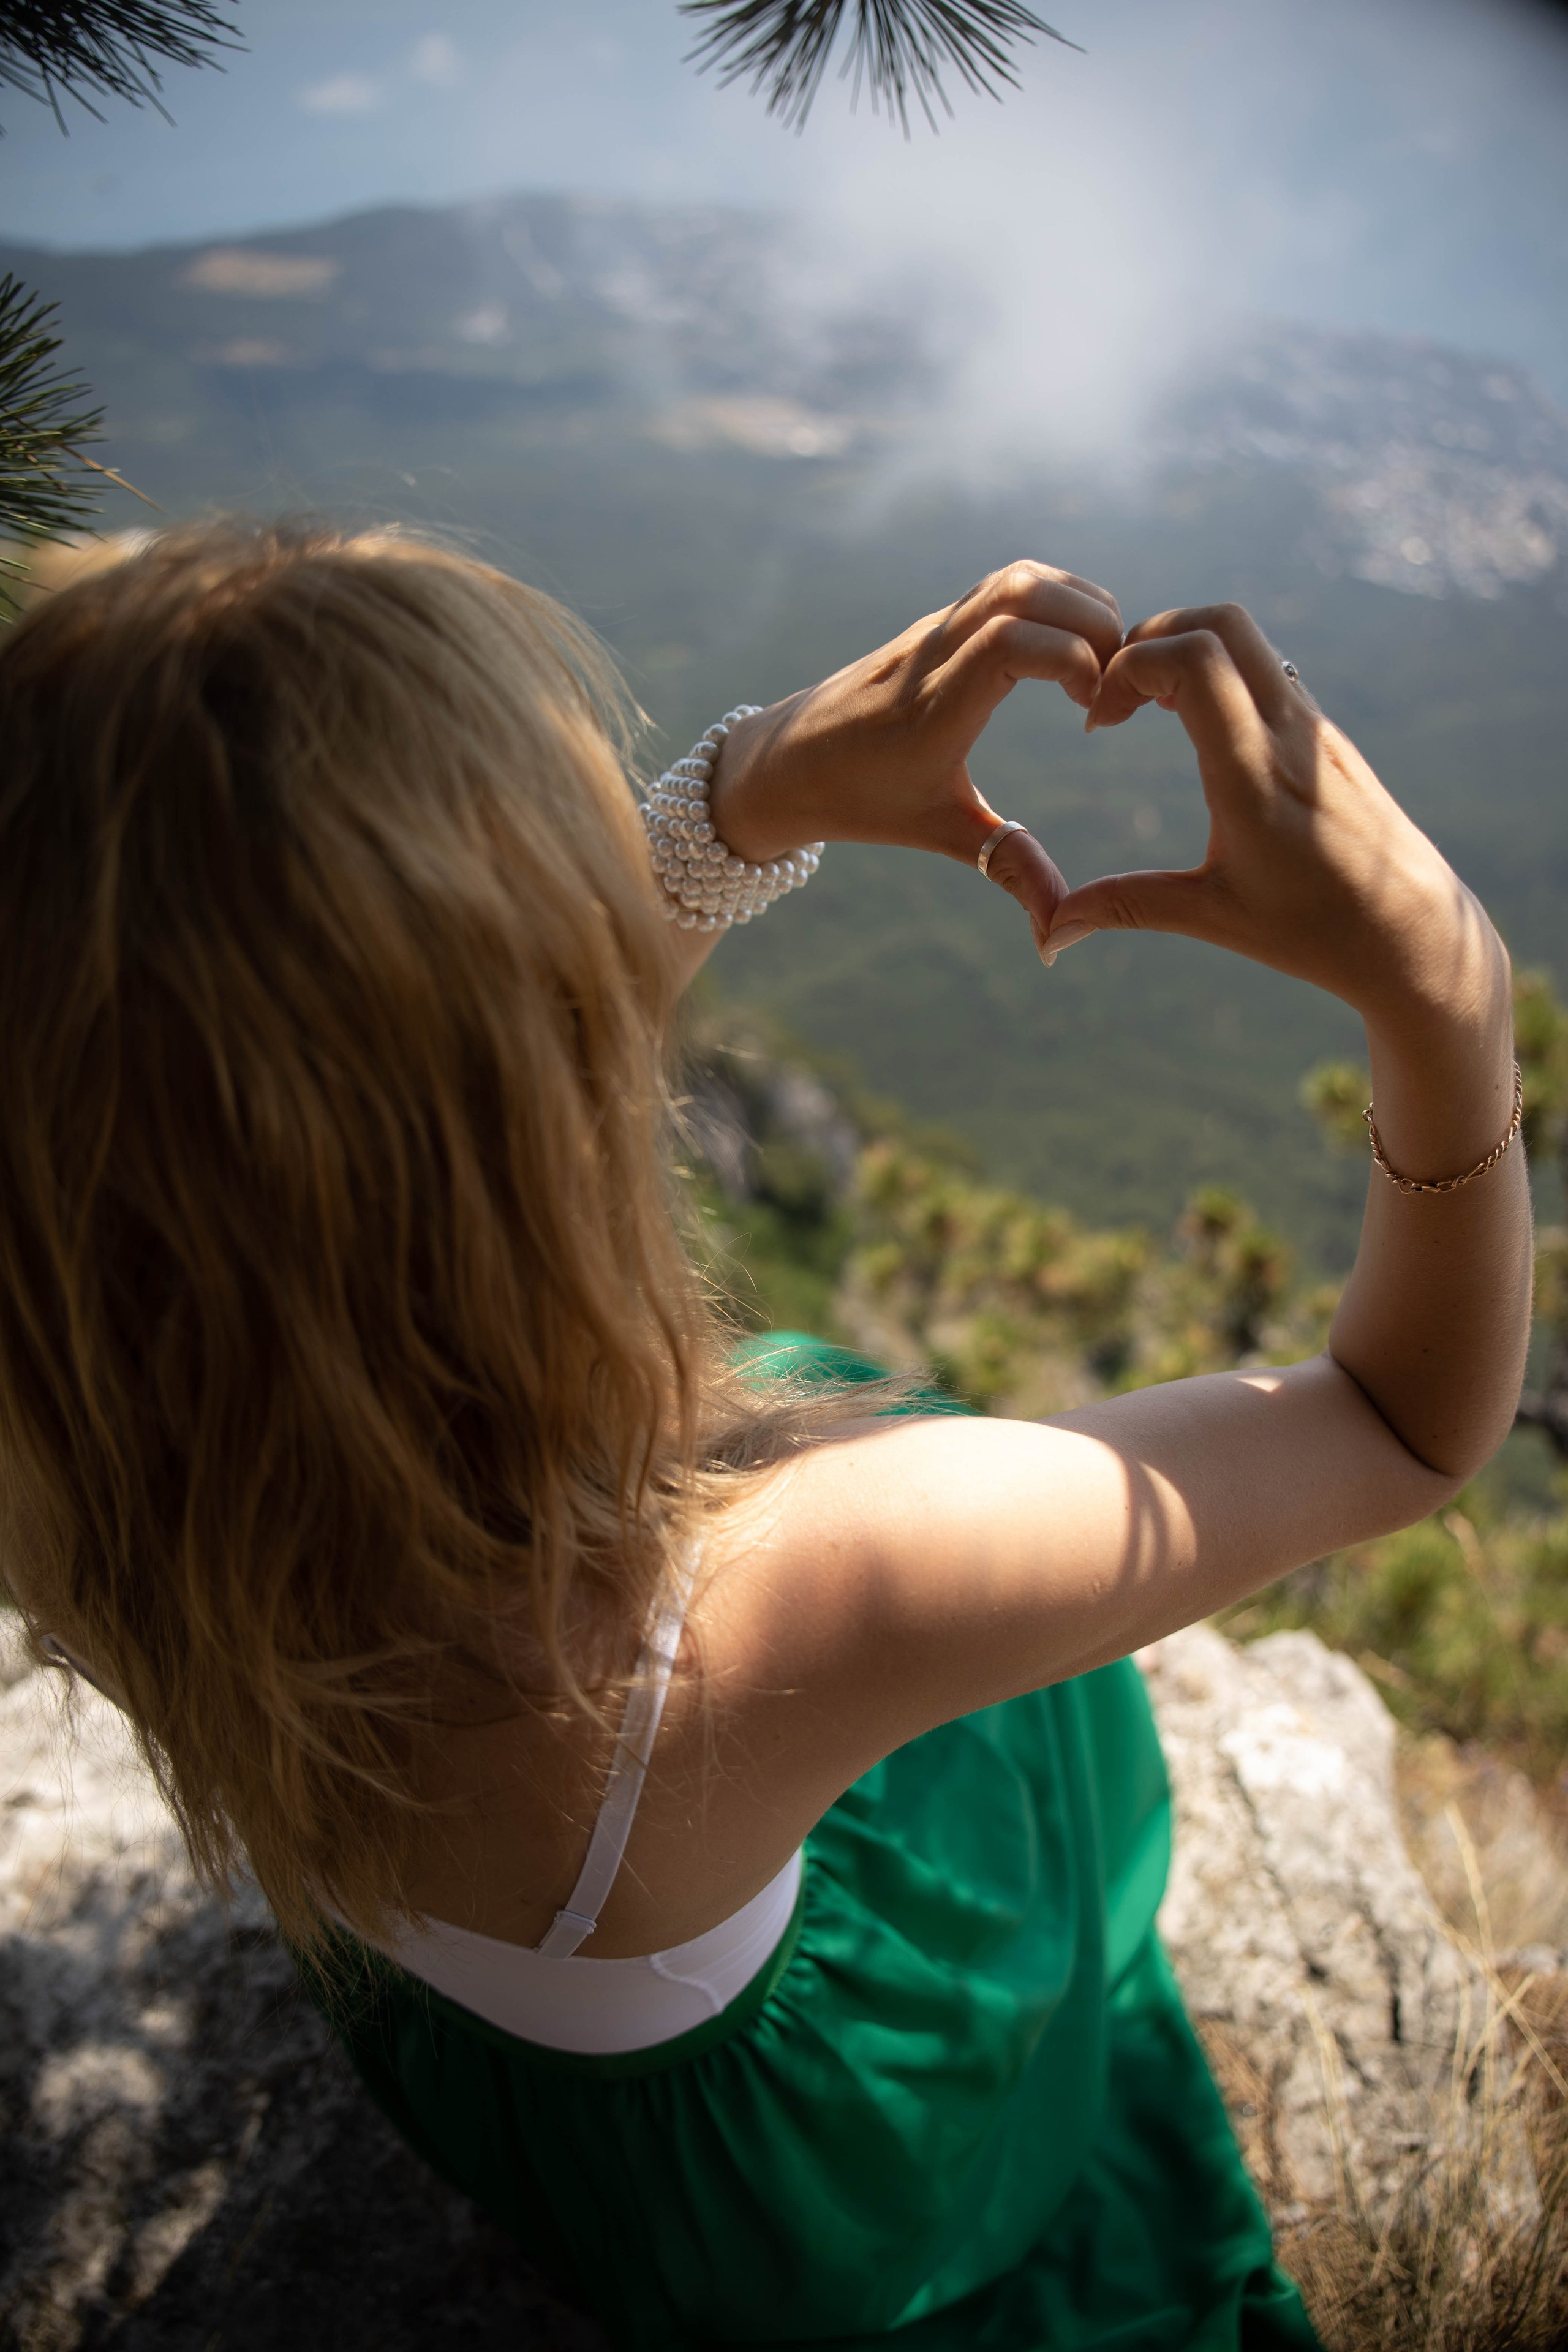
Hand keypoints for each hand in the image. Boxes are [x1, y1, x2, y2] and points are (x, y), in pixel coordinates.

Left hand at [706, 561, 1123, 944]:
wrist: (783, 760)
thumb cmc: (858, 800)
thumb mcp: (939, 834)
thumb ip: (1007, 872)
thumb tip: (1054, 942)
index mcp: (934, 708)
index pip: (1010, 641)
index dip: (1073, 658)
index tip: (1093, 713)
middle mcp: (933, 653)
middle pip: (1024, 588)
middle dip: (1093, 621)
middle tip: (1116, 682)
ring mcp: (933, 628)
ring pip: (1016, 576)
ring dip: (1076, 603)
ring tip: (1102, 662)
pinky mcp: (937, 621)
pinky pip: (1003, 584)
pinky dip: (1052, 600)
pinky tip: (1070, 650)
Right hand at [1043, 602, 1507, 1042]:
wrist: (1414, 930)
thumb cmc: (1316, 931)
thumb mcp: (1214, 918)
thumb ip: (1128, 906)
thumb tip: (1053, 929)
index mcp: (1253, 775)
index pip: (1191, 659)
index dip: (1129, 667)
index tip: (1100, 722)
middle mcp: (1289, 734)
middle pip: (1220, 622)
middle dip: (1152, 637)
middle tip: (1119, 696)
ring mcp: (1314, 727)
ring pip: (1248, 638)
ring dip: (1187, 650)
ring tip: (1152, 708)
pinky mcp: (1326, 734)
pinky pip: (1267, 669)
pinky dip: (1218, 673)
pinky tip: (1195, 726)